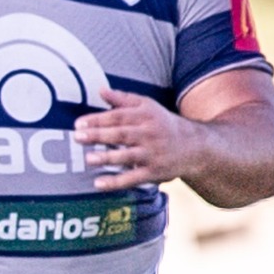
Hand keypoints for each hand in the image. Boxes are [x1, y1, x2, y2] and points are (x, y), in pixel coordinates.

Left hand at [76, 89, 204, 191]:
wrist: (195, 147)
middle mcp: (149, 134)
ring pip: (128, 156)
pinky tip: (98, 183)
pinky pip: (133, 178)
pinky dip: (116, 182)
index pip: (118, 117)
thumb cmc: (162, 124)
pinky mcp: (154, 172)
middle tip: (78, 137)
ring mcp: (152, 154)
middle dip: (99, 135)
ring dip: (108, 157)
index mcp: (145, 116)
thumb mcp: (147, 107)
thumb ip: (123, 99)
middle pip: (122, 134)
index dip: (98, 119)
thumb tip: (100, 90)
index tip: (78, 124)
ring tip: (88, 158)